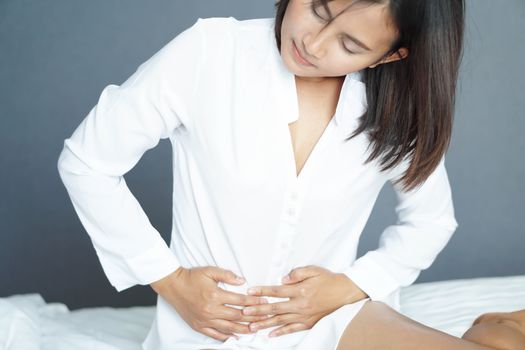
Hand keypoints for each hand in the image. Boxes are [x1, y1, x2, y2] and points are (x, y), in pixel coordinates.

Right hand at [150, 266, 269, 341]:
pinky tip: (235, 337)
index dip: (254, 303)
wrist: (173, 285)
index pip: (240, 301)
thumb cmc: (192, 277)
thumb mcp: (210, 271)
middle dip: (253, 317)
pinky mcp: (198, 326)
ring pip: (228, 328)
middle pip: (237, 316)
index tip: (264, 303)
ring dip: (243, 329)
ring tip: (254, 329)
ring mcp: (205, 319)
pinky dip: (225, 337)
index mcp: (215, 295)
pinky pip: (214, 334)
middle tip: (265, 318)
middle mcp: (211, 310)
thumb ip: (227, 275)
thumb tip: (242, 281)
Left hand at [242, 265, 368, 337]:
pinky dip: (281, 332)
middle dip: (258, 310)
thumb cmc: (328, 280)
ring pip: (281, 321)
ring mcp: (304, 316)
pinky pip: (292, 329)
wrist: (345, 292)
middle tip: (244, 312)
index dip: (262, 291)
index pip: (276, 291)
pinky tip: (270, 334)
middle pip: (275, 308)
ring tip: (251, 326)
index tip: (250, 292)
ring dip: (265, 324)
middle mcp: (300, 305)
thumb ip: (296, 273)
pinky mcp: (309, 323)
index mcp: (300, 290)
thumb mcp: (313, 270)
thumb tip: (283, 279)